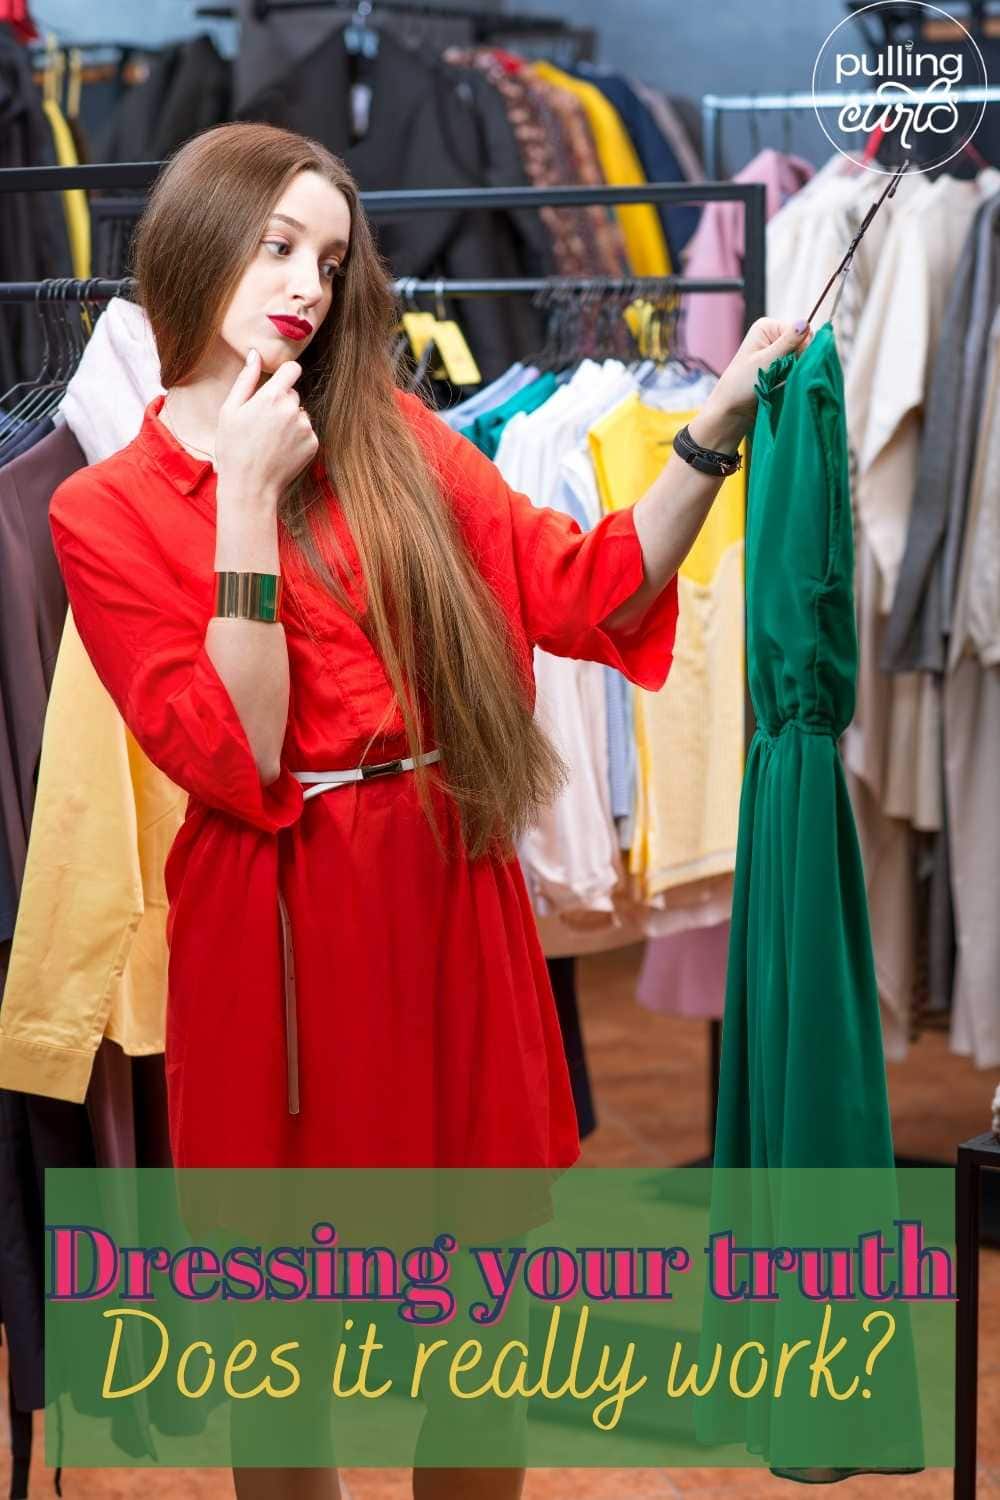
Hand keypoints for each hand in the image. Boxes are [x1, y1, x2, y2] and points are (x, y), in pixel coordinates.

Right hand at [215, 349, 319, 508]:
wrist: (250, 486)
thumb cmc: (234, 448)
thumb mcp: (230, 410)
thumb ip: (246, 379)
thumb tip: (255, 354)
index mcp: (272, 396)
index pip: (292, 369)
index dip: (285, 374)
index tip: (277, 384)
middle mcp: (293, 409)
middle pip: (293, 394)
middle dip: (281, 402)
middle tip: (262, 424)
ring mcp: (305, 428)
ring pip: (300, 414)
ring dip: (290, 421)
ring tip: (270, 440)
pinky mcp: (313, 444)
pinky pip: (306, 432)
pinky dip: (296, 438)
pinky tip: (280, 450)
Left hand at [689, 318, 812, 452]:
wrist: (731, 411)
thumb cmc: (741, 385)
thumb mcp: (766, 361)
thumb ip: (788, 342)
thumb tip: (806, 323)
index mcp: (767, 327)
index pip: (801, 330)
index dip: (802, 347)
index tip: (791, 364)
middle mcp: (773, 336)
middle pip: (803, 344)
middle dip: (798, 360)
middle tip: (782, 375)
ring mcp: (777, 353)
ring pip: (801, 359)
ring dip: (795, 372)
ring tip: (778, 383)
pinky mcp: (780, 369)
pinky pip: (796, 370)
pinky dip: (793, 379)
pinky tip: (781, 387)